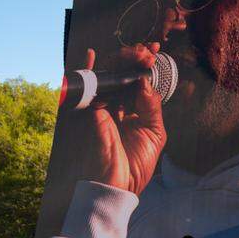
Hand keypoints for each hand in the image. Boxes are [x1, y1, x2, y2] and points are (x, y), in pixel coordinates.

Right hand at [66, 45, 166, 195]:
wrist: (119, 187)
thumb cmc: (136, 164)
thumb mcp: (154, 133)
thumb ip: (151, 106)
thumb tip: (145, 81)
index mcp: (134, 110)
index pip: (137, 80)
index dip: (144, 65)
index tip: (154, 50)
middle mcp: (117, 106)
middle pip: (122, 74)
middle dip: (134, 58)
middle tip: (146, 51)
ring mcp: (101, 108)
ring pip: (106, 76)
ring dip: (119, 60)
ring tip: (135, 52)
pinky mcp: (87, 114)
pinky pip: (83, 89)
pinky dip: (84, 71)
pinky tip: (90, 55)